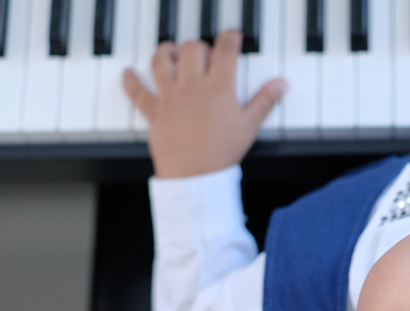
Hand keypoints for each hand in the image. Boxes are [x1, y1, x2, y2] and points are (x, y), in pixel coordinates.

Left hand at [122, 30, 287, 177]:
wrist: (195, 176)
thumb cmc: (222, 153)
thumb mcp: (250, 126)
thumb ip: (265, 101)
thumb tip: (281, 84)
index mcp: (218, 88)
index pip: (225, 51)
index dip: (230, 38)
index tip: (233, 35)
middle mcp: (192, 86)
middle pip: (191, 49)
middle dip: (199, 45)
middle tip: (205, 52)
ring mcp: (170, 97)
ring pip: (162, 61)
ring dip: (165, 51)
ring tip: (170, 50)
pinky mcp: (155, 112)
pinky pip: (138, 92)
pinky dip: (130, 81)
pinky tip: (128, 72)